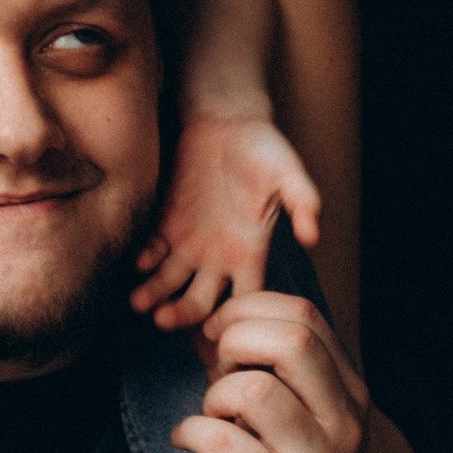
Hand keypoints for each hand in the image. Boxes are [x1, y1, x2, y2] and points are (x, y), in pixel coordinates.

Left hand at [130, 117, 322, 330]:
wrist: (227, 120)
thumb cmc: (262, 147)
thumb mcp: (287, 171)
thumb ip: (302, 200)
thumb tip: (313, 236)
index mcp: (251, 252)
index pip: (247, 302)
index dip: (235, 322)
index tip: (218, 331)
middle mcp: (220, 256)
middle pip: (200, 303)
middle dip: (182, 315)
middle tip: (164, 320)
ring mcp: (191, 243)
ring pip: (169, 283)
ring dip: (154, 296)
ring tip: (138, 302)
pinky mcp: (168, 224)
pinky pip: (151, 254)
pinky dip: (143, 263)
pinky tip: (139, 263)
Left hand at [171, 293, 386, 452]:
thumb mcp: (292, 425)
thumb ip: (268, 374)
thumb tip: (215, 321)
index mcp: (350, 397)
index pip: (305, 316)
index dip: (249, 311)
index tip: (220, 335)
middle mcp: (346, 426)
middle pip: (291, 338)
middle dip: (235, 340)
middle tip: (217, 371)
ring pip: (254, 388)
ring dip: (214, 395)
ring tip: (212, 416)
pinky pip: (223, 441)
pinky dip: (191, 432)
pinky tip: (188, 442)